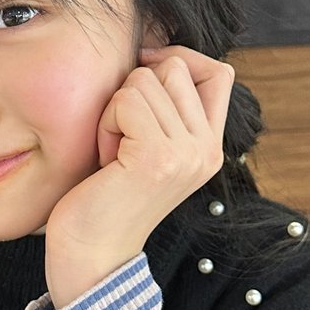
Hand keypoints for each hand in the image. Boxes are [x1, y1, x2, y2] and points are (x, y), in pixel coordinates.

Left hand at [43, 46, 234, 306]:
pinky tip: (106, 160)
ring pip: (145, 80)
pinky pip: (126, 100)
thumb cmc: (105, 195)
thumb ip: (164, 108)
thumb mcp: (146, 145)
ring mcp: (186, 153)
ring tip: (114, 153)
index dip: (178, 59)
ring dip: (116, 110)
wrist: (91, 256)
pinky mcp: (158, 158)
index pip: (218, 71)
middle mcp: (207, 149)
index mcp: (210, 146)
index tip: (142, 80)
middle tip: (123, 137)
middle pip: (175, 66)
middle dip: (136, 90)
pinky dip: (106, 123)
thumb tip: (155, 52)